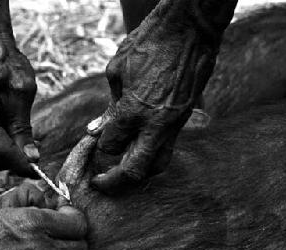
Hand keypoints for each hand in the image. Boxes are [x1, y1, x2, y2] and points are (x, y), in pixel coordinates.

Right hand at [0, 32, 38, 175]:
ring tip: (20, 146)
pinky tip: (6, 138)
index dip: (20, 165)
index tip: (38, 170)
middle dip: (10, 164)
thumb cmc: (4, 62)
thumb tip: (32, 158)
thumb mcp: (21, 93)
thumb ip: (23, 129)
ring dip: (0, 160)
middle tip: (31, 157)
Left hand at [87, 0, 235, 192]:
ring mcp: (174, 123)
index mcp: (133, 110)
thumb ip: (108, 107)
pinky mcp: (185, 118)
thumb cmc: (149, 43)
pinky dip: (153, 156)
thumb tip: (95, 129)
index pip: (110, 144)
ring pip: (158, 165)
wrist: (190, 29)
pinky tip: (142, 150)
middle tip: (101, 183)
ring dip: (139, 174)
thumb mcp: (118, 71)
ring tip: (123, 172)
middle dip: (114, 182)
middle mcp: (155, 123)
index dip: (99, 146)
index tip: (94, 143)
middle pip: (134, 169)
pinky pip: (168, 148)